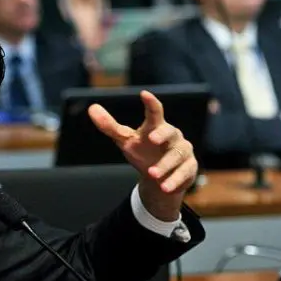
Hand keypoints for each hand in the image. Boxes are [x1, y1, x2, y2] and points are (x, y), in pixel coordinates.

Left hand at [88, 91, 197, 221]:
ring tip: (152, 174)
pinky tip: (165, 187)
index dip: (150, 103)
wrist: (159, 178)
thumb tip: (91, 108)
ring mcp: (183, 151)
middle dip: (162, 134)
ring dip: (165, 165)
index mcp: (156, 127)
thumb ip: (109, 126)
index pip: (155, 112)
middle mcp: (172, 136)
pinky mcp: (189, 167)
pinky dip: (175, 179)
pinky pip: (185, 172)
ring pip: (177, 155)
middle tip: (151, 139)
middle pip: (170, 132)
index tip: (144, 94)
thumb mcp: (125, 140)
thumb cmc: (142, 152)